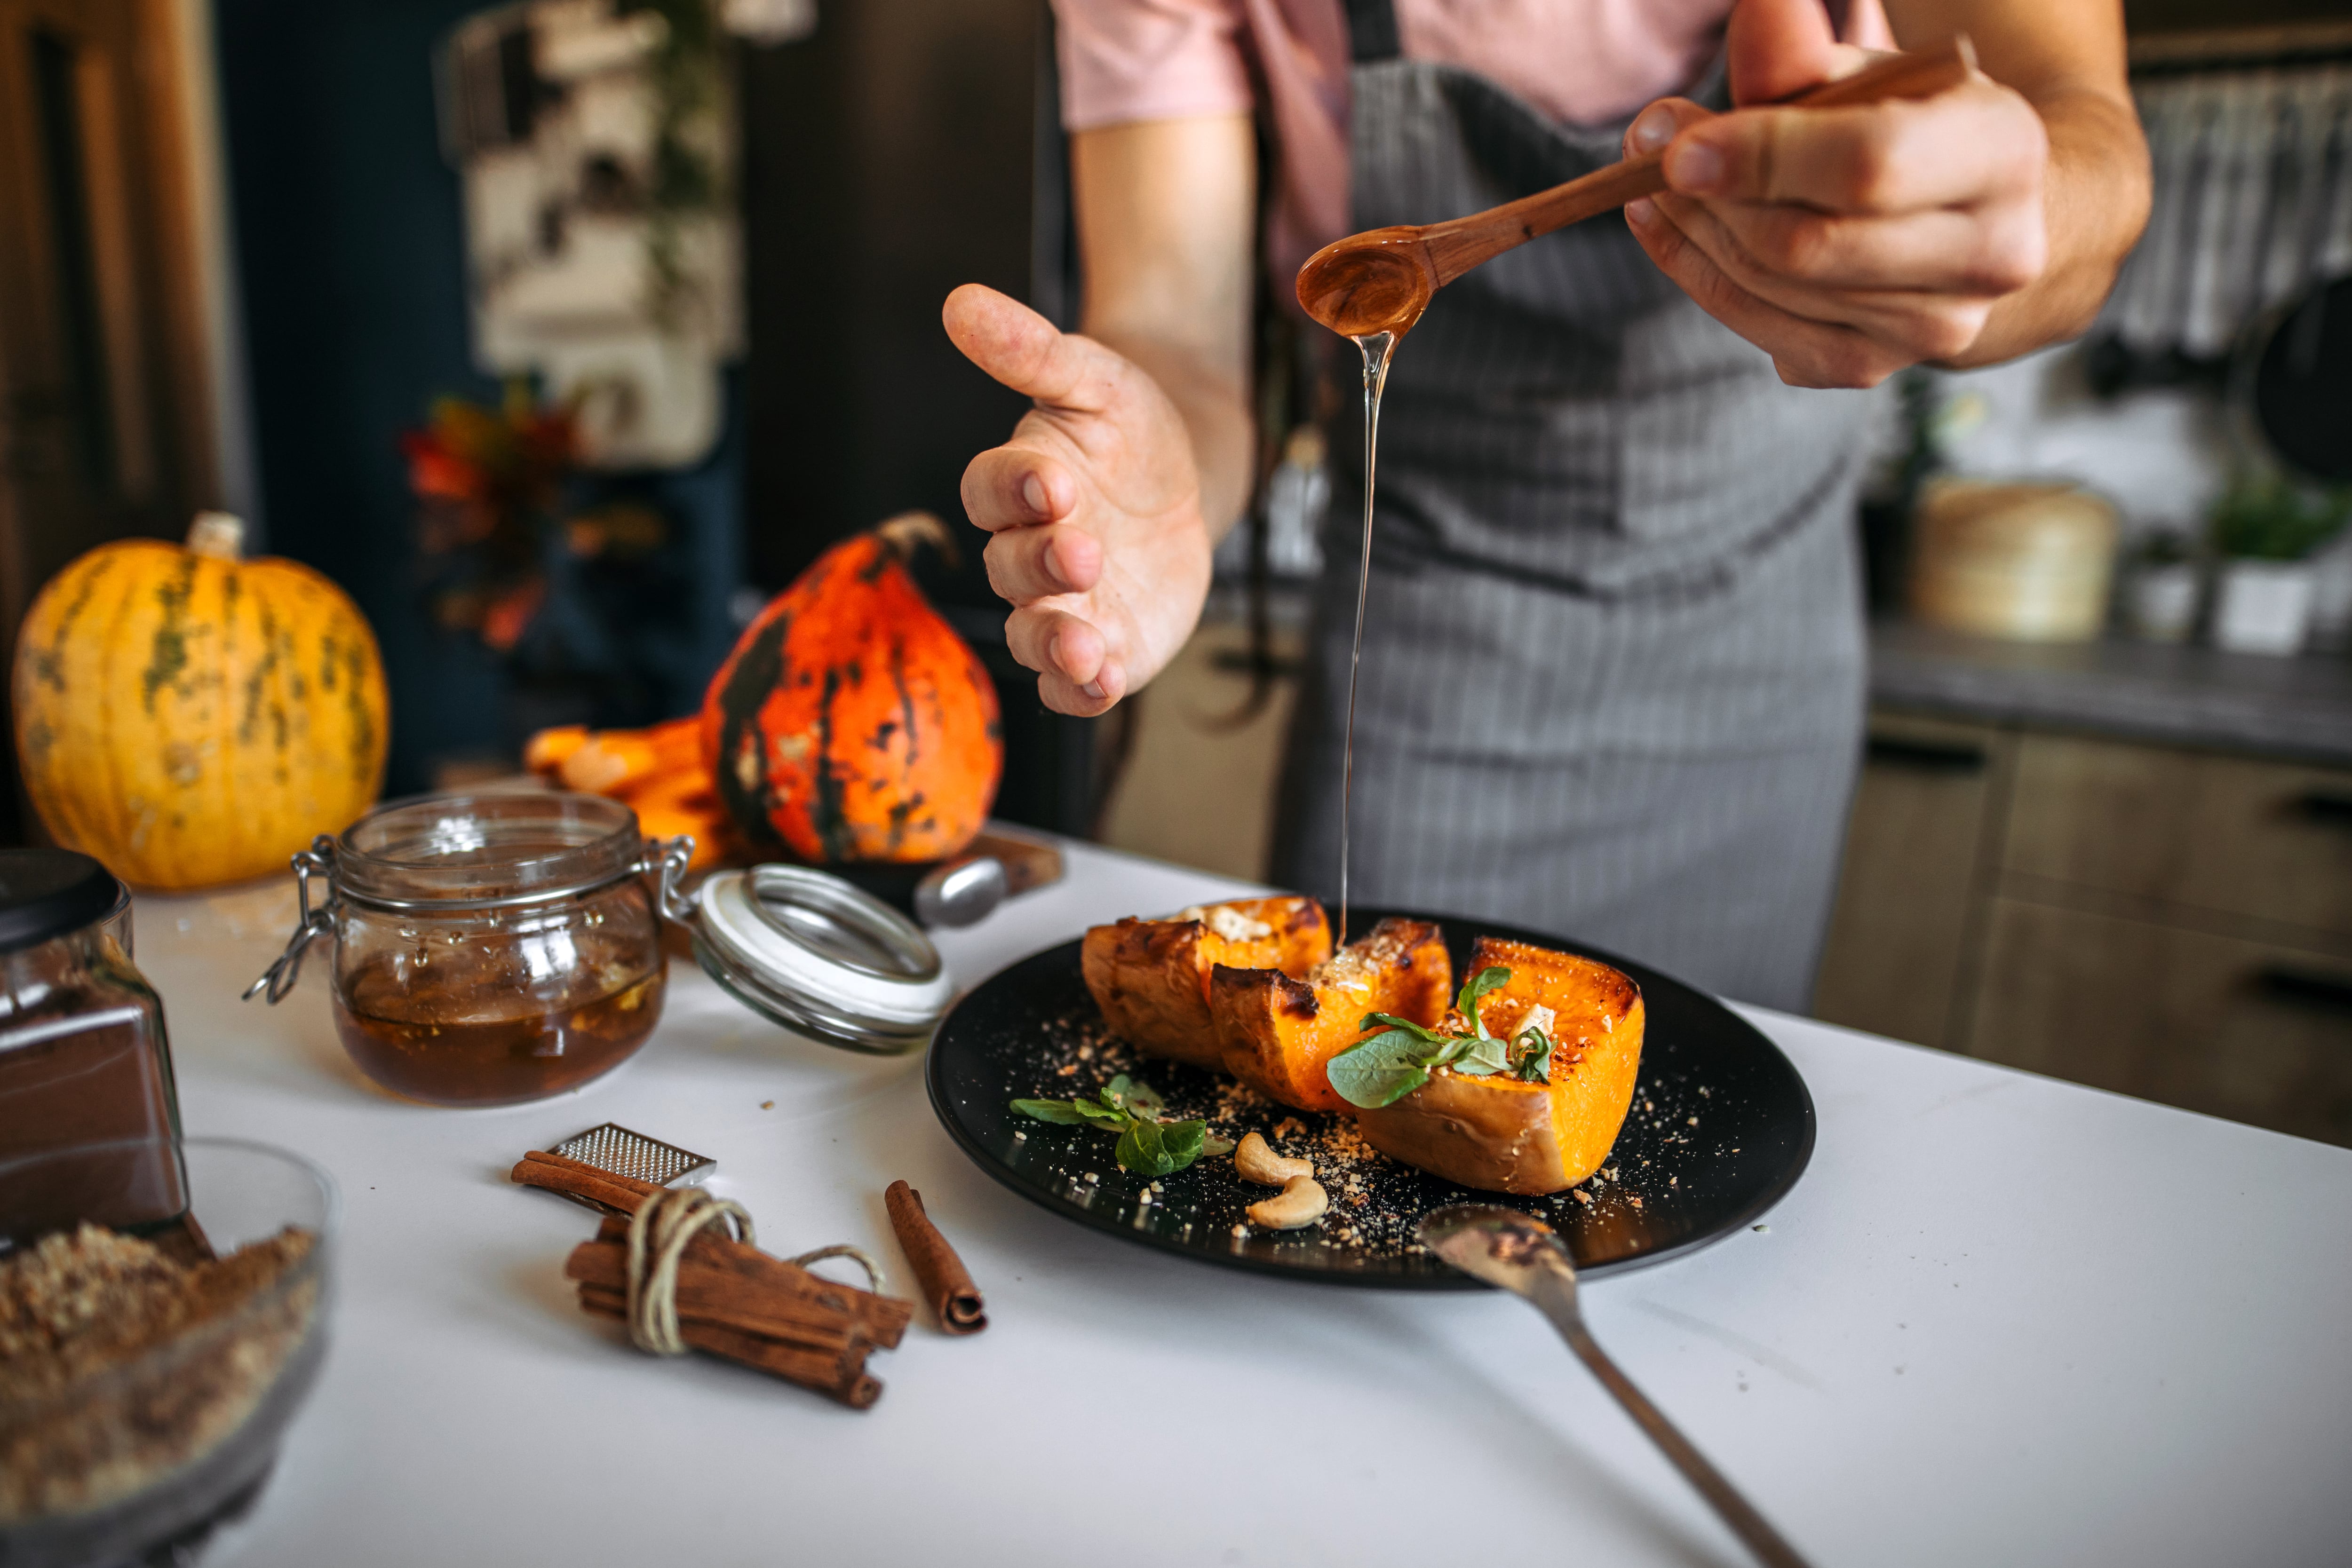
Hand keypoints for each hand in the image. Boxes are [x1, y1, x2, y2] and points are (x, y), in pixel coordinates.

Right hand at [943, 284, 1211, 716]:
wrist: (1184, 473)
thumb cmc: (1126, 424)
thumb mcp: (1094, 376)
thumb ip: (1031, 350)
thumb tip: (961, 301)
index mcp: (1016, 483)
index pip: (990, 490)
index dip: (1014, 488)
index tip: (1053, 481)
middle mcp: (1026, 551)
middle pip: (1012, 570)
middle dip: (1043, 566)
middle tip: (1083, 552)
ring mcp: (1062, 605)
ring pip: (1036, 637)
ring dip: (1056, 645)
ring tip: (1085, 647)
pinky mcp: (1104, 645)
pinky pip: (1076, 683)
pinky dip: (1083, 690)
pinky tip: (1103, 685)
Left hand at [1622, 0, 2048, 387]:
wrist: (1972, 218)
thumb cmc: (1910, 124)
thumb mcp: (1868, 75)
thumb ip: (1803, 54)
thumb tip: (1755, 10)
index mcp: (2003, 154)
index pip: (1867, 166)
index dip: (1762, 156)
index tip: (1678, 141)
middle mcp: (1988, 255)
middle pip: (1805, 243)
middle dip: (1710, 194)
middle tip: (1647, 144)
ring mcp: (1932, 327)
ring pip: (1770, 285)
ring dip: (1691, 228)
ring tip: (1651, 178)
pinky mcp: (1870, 366)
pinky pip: (1755, 325)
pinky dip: (1695, 271)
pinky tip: (1666, 224)